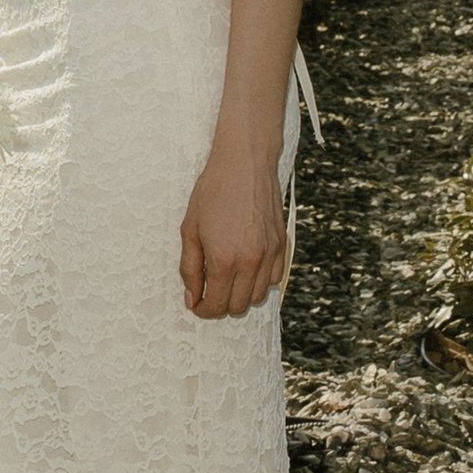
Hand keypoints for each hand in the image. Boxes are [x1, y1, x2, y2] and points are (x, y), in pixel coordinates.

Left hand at [179, 134, 286, 317]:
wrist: (245, 163)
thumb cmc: (213, 191)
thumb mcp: (190, 229)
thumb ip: (190, 268)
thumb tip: (192, 297)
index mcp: (224, 260)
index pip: (216, 305)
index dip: (203, 309)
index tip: (196, 303)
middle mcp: (250, 262)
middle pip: (238, 306)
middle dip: (220, 305)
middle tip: (208, 291)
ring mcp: (270, 254)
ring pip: (258, 296)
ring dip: (241, 295)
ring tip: (227, 278)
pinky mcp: (282, 245)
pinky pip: (274, 279)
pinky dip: (260, 281)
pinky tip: (246, 268)